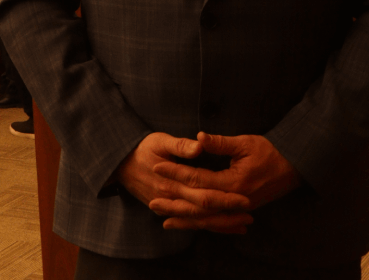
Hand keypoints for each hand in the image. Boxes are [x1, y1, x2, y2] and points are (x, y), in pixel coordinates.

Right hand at [116, 133, 252, 233]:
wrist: (119, 163)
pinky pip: (189, 222)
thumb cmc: (141, 148)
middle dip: (228, 216)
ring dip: (220, 225)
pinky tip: (220, 226)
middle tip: (250, 216)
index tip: (245, 198)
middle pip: (204, 213)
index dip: (226, 198)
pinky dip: (205, 225)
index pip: (205, 194)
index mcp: (173, 182)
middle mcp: (171, 198)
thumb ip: (180, 145)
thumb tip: (199, 146)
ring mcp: (168, 206)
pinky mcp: (166, 209)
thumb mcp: (159, 140)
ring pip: (198, 221)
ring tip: (242, 226)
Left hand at [150, 133, 301, 230]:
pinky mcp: (238, 212)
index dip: (176, 173)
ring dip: (183, 218)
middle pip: (198, 204)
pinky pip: (216, 221)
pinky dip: (199, 223)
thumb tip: (198, 138)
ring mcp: (237, 209)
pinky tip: (186, 223)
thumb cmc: (270, 152)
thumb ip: (220, 143)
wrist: (293, 167)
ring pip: (206, 218)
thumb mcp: (245, 142)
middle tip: (151, 199)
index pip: (198, 178)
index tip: (157, 166)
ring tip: (162, 217)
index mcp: (233, 182)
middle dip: (174, 201)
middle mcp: (234, 200)